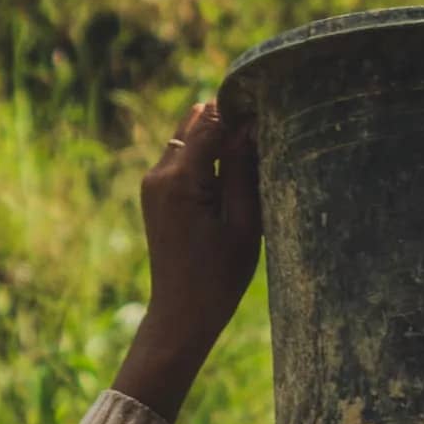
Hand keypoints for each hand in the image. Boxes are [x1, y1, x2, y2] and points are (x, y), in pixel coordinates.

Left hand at [112, 101, 260, 423]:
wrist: (182, 313)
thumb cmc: (221, 275)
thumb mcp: (244, 222)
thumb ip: (243, 169)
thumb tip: (250, 126)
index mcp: (181, 180)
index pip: (211, 123)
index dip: (242, 114)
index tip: (271, 110)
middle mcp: (159, 175)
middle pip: (194, 123)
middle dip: (226, 122)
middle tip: (262, 134)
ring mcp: (152, 184)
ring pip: (186, 138)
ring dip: (215, 140)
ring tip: (250, 157)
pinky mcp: (154, 194)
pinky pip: (181, 159)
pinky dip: (204, 158)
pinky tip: (230, 176)